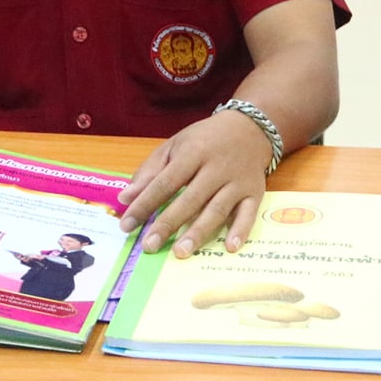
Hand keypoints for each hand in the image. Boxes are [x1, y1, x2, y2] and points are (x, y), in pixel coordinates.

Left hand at [117, 109, 270, 256]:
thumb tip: (126, 198)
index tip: (127, 225)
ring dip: (199, 232)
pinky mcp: (255, 193)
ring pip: (217, 210)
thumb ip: (150, 172)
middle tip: (149, 246)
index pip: (164, 182)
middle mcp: (216, 168)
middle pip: (190, 199)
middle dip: (168, 224)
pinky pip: (248, 214)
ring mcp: (237, 182)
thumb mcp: (175, 145)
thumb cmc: (205, 140)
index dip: (144, 204)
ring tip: (181, 252)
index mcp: (193, 153)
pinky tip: (230, 247)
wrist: (250, 128)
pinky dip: (240, 230)